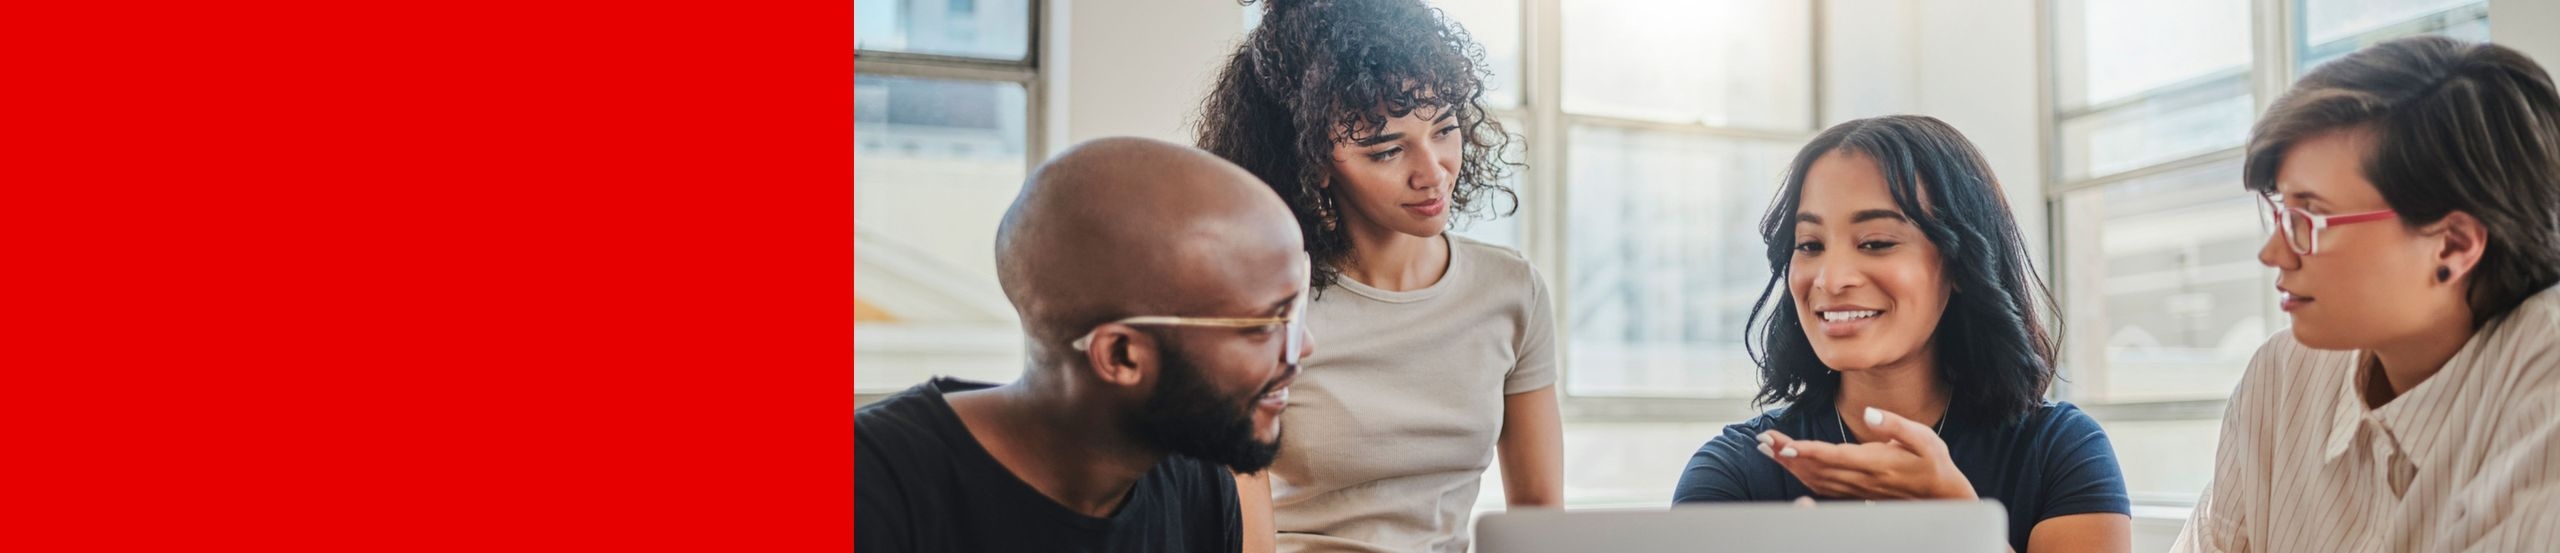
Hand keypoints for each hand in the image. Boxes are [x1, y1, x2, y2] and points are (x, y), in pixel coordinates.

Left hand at [1754, 407, 1974, 499]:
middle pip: (1816, 467)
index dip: (1806, 452)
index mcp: (1874, 463)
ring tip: (1766, 449)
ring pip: (1815, 479)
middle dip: (1786, 455)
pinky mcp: (1855, 493)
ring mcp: (1856, 489)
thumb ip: (1895, 425)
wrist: (1943, 496)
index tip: (1784, 445)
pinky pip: (1822, 487)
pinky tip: (1788, 467)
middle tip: (1762, 441)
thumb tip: (1870, 413)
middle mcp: (1861, 479)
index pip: (1833, 457)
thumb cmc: (1933, 462)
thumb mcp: (1923, 438)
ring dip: (1789, 465)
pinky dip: (1801, 477)